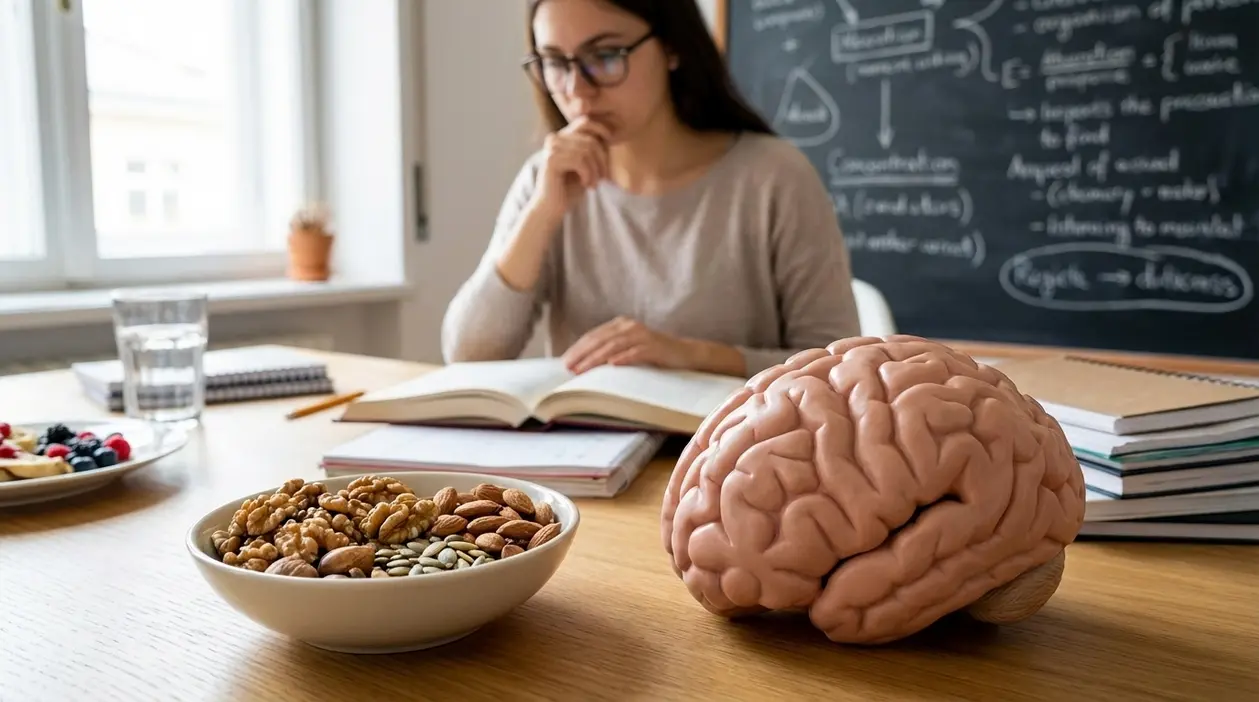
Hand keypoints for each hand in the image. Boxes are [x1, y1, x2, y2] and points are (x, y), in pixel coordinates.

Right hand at [533, 116, 611, 215]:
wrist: (551, 208)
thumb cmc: (570, 188)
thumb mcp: (586, 165)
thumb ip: (593, 149)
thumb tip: (610, 134)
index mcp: (562, 137)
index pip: (585, 123)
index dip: (601, 130)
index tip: (611, 145)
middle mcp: (555, 138)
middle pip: (590, 140)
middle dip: (601, 160)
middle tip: (602, 178)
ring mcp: (551, 148)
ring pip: (587, 151)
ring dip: (595, 170)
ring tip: (594, 184)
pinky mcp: (551, 160)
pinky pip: (580, 160)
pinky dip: (588, 174)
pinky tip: (586, 185)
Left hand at [562, 317, 693, 373]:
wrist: (684, 354)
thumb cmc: (653, 355)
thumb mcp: (628, 349)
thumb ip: (609, 351)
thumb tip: (583, 365)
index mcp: (620, 325)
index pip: (594, 336)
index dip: (578, 348)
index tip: (564, 362)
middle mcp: (630, 326)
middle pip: (600, 339)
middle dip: (582, 354)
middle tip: (569, 367)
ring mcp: (643, 335)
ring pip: (613, 346)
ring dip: (595, 358)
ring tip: (582, 370)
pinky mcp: (654, 347)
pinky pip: (635, 352)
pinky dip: (623, 358)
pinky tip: (611, 365)